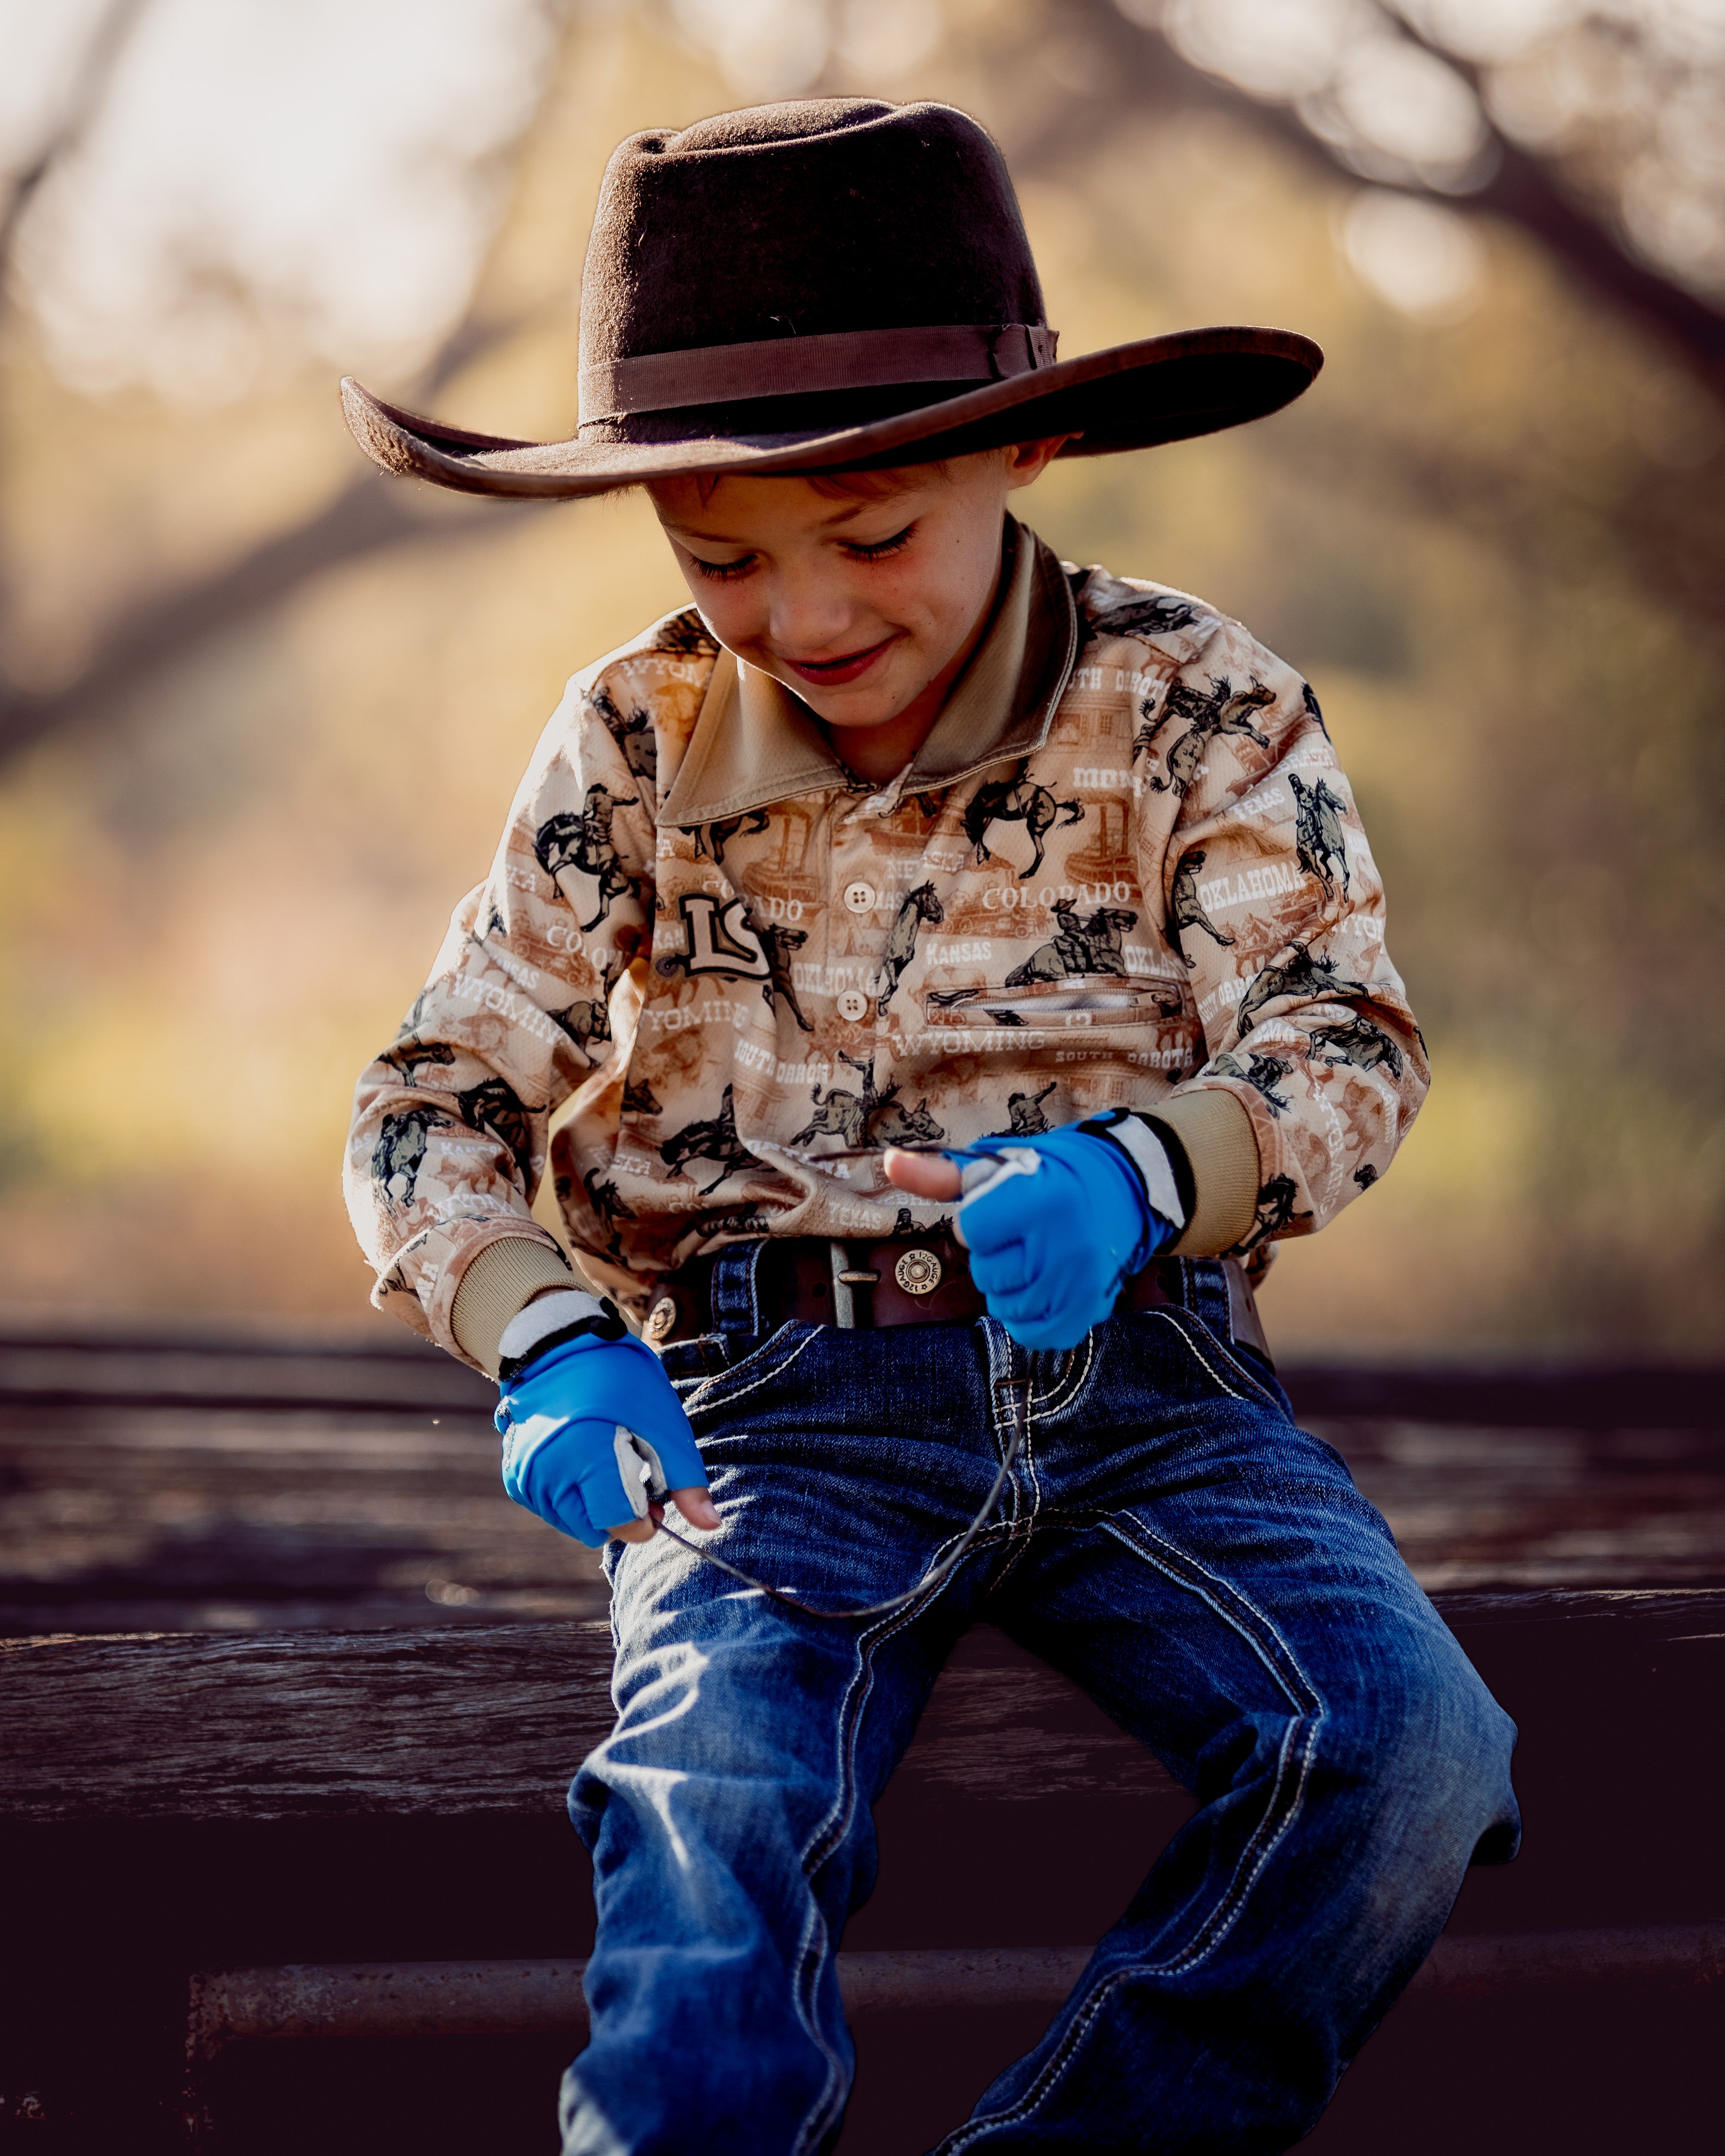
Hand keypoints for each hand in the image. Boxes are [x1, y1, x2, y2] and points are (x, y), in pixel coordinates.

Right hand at [494, 1304, 716, 1546]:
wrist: (566, 1346)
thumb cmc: (623, 1382)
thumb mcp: (664, 1426)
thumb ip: (685, 1480)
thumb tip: (710, 1525)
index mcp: (587, 1456)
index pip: (617, 1523)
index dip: (645, 1522)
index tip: (658, 1503)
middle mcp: (548, 1471)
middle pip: (592, 1530)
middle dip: (621, 1519)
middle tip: (638, 1486)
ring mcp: (526, 1474)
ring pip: (570, 1523)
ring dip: (595, 1511)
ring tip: (611, 1473)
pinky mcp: (514, 1474)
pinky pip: (549, 1509)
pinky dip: (572, 1500)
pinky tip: (586, 1470)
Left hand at [886, 1118, 1181, 1350]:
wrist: (1126, 1193)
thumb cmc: (1053, 1176)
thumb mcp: (1000, 1167)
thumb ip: (942, 1174)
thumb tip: (889, 1163)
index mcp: (1041, 1201)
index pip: (970, 1231)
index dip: (980, 1221)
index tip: (1006, 1209)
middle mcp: (1064, 1247)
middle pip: (986, 1272)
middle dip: (996, 1254)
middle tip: (1025, 1233)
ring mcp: (1078, 1286)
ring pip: (1005, 1305)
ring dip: (1011, 1285)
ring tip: (1037, 1256)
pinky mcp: (1085, 1314)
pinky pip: (1031, 1333)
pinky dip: (1029, 1314)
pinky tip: (1044, 1285)